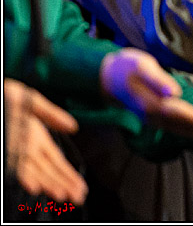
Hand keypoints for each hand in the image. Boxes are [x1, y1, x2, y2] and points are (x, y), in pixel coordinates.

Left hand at [3, 79, 86, 203]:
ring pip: (35, 174)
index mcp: (37, 138)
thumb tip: (73, 127)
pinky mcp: (6, 154)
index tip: (82, 188)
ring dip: (49, 185)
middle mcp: (27, 150)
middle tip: (78, 199)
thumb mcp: (30, 100)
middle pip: (49, 171)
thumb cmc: (5, 97)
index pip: (57, 161)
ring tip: (63, 196)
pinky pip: (16, 168)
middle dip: (64, 185)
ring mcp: (15, 153)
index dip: (69, 175)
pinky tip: (35, 187)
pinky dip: (26, 178)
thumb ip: (51, 113)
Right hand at [99, 48, 192, 138]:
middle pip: (185, 126)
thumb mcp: (142, 67)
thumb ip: (158, 80)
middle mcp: (153, 116)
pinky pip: (175, 126)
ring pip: (181, 128)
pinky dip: (190, 128)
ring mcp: (152, 118)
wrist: (104, 76)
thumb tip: (174, 93)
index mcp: (153, 104)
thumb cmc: (125, 67)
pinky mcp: (153, 116)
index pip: (185, 116)